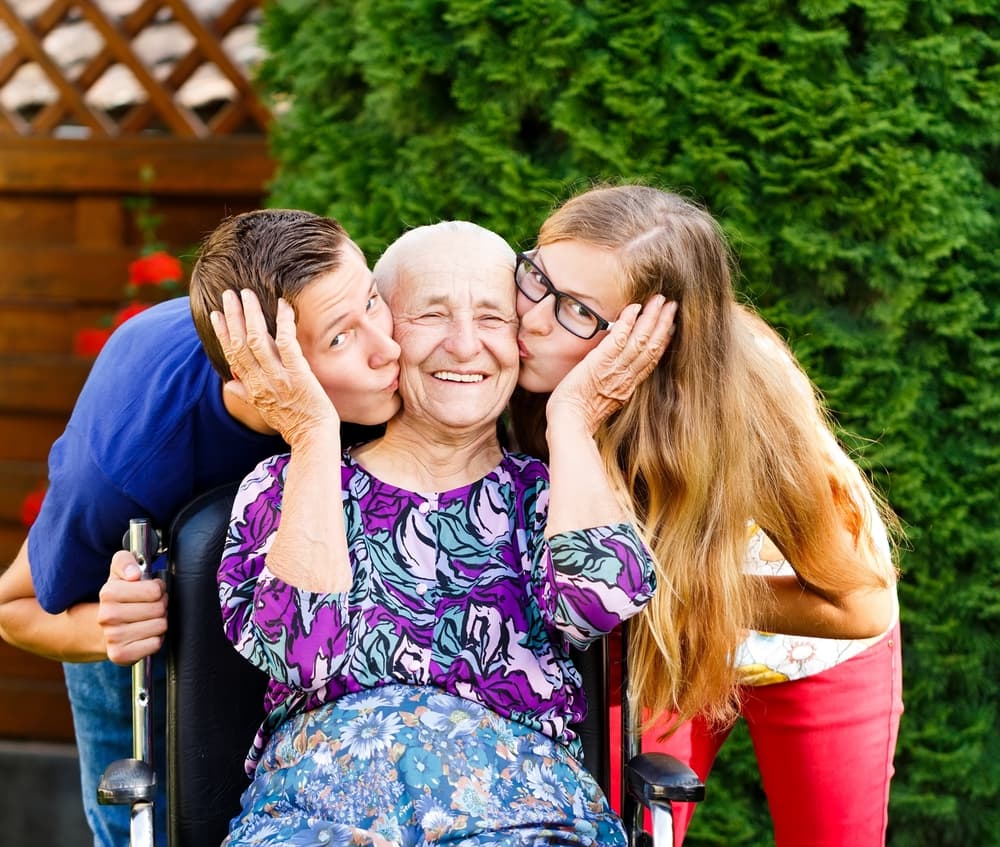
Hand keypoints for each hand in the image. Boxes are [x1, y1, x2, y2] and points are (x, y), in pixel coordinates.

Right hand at [97, 550, 167, 665]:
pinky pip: (155, 644)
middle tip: (151, 605)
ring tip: (147, 619)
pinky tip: (144, 634)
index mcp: (108, 593)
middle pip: (159, 608)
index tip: (150, 590)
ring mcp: (112, 637)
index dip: (158, 589)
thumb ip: (126, 561)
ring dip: (159, 622)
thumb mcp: (119, 572)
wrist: (99, 629)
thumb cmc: (118, 598)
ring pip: (160, 626)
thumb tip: (133, 573)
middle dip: (160, 605)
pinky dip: (155, 639)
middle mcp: (107, 616)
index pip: (155, 590)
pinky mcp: (120, 655)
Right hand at [210, 289, 338, 446]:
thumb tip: (229, 385)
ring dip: (251, 314)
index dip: (222, 334)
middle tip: (228, 294)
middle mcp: (260, 381)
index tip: (215, 315)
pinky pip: (287, 343)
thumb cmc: (293, 424)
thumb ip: (246, 395)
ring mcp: (278, 377)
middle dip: (232, 316)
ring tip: (246, 294)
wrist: (313, 438)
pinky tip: (283, 306)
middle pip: (240, 343)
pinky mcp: (298, 374)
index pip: (231, 356)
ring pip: (257, 339)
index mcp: (251, 388)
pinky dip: (284, 322)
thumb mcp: (264, 410)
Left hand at [547, 296, 676, 432]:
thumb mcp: (604, 402)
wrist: (569, 421)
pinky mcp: (601, 362)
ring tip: (660, 300)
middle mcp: (627, 377)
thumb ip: (613, 388)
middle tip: (672, 306)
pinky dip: (628, 322)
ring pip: (640, 340)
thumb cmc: (579, 414)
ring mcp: (615, 369)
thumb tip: (613, 378)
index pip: (651, 360)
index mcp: (628, 386)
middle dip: (663, 324)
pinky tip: (635, 308)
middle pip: (652, 346)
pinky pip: (618, 339)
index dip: (662, 342)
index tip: (670, 327)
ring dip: (651, 318)